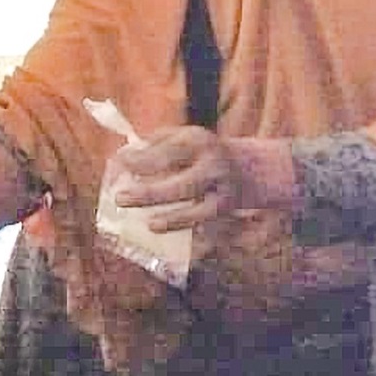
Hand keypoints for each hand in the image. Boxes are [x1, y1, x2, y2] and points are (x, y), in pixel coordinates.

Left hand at [114, 127, 294, 232]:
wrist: (257, 166)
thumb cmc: (205, 151)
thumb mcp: (186, 136)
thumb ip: (156, 143)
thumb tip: (122, 158)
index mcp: (199, 141)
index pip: (168, 152)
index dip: (141, 159)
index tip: (118, 163)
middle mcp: (213, 165)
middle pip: (182, 185)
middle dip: (151, 194)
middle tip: (120, 199)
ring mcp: (223, 190)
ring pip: (198, 210)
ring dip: (174, 219)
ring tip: (149, 224)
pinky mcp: (227, 210)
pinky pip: (208, 225)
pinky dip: (191, 234)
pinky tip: (174, 239)